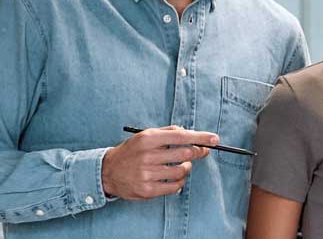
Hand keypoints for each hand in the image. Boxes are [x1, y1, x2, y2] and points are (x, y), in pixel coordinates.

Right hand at [101, 125, 215, 200]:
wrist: (106, 172)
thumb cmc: (131, 152)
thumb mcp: (144, 136)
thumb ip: (167, 132)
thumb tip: (189, 132)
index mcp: (147, 139)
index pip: (181, 136)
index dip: (201, 138)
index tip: (215, 139)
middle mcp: (147, 156)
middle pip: (186, 153)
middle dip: (198, 152)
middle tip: (201, 151)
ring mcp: (146, 174)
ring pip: (182, 171)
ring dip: (187, 168)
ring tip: (181, 165)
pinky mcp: (147, 190)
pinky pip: (175, 186)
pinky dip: (179, 182)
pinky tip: (173, 178)